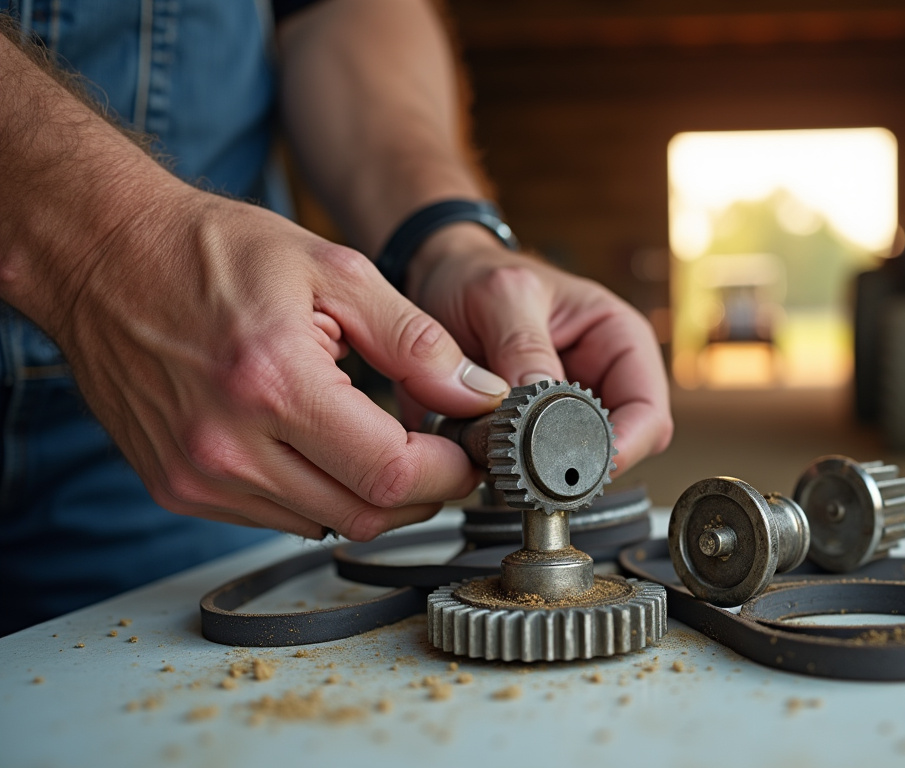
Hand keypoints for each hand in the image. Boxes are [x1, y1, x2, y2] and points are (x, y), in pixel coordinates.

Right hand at [50, 190, 512, 539]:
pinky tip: (325, 448)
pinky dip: (319, 495)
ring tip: (387, 445)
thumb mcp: (336, 270)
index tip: (470, 452)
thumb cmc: (212, 251)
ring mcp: (196, 475)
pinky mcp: (177, 488)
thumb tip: (477, 396)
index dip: (449, 473)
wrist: (102, 254)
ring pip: (323, 525)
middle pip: (363, 515)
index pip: (391, 475)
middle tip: (444, 454)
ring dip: (371, 497)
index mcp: (273, 383)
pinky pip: (277, 518)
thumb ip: (416, 342)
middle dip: (423, 493)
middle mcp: (227, 444)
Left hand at [405, 224, 673, 474]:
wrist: (441, 279)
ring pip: (579, 466)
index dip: (623, 447)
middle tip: (534, 470)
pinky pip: (536, 467)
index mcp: (620, 340)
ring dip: (544, 471)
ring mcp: (571, 409)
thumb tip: (540, 400)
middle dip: (579, 465)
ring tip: (503, 456)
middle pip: (620, 450)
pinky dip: (515, 469)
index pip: (649, 414)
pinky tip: (491, 455)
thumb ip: (522, 345)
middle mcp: (605, 379)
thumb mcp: (502, 294)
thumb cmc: (481, 273)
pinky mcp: (534, 430)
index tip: (577, 465)